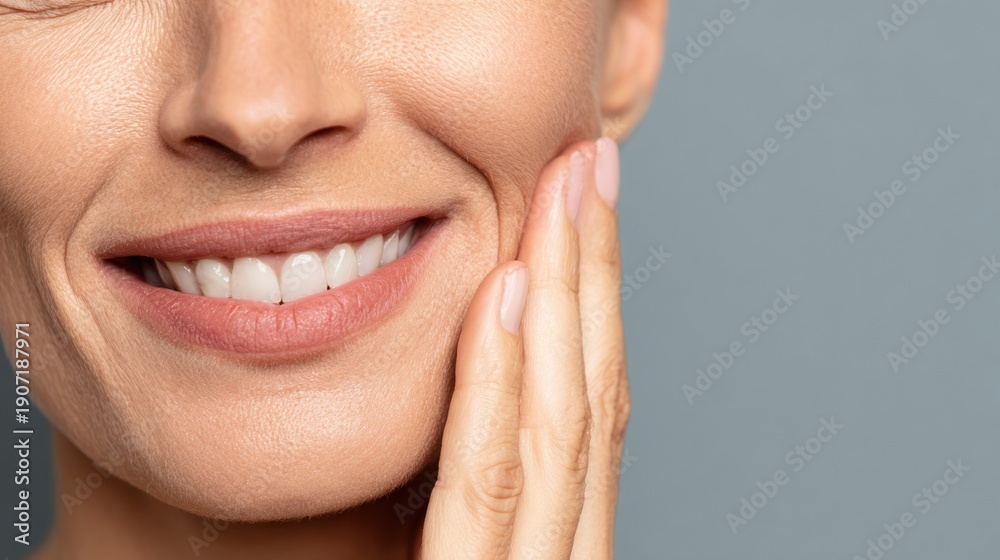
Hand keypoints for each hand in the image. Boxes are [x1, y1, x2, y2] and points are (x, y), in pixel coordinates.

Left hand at [415, 138, 628, 558]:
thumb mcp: (426, 550)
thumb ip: (450, 484)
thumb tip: (459, 386)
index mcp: (551, 537)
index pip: (589, 404)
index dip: (595, 300)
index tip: (583, 207)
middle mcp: (561, 550)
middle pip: (593, 393)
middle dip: (594, 270)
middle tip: (590, 164)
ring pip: (561, 420)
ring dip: (563, 296)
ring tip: (563, 194)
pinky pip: (488, 477)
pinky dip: (499, 383)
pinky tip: (505, 293)